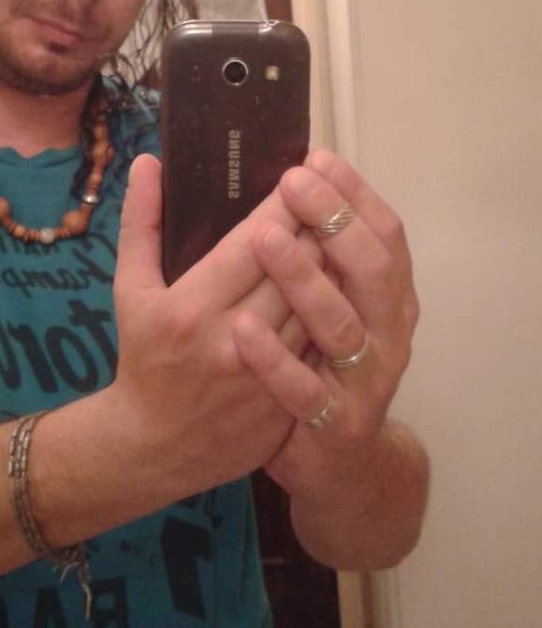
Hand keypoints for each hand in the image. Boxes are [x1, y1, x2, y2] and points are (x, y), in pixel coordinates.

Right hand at [108, 154, 315, 502]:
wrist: (153, 446)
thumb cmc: (143, 358)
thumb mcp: (130, 290)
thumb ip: (140, 223)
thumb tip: (150, 161)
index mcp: (191, 306)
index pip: (257, 239)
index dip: (286, 204)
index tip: (300, 176)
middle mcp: (231, 339)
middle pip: (297, 267)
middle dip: (317, 227)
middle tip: (328, 197)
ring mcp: (264, 375)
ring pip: (320, 304)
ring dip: (334, 267)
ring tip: (341, 236)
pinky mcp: (286, 401)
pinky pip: (324, 344)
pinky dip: (336, 312)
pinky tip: (342, 289)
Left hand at [232, 149, 418, 488]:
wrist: (335, 470)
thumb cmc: (322, 372)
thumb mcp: (328, 313)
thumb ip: (316, 258)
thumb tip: (281, 190)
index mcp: (385, 299)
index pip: (383, 234)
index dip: (354, 194)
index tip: (314, 157)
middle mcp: (386, 334)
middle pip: (372, 267)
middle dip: (332, 219)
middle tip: (290, 183)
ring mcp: (364, 381)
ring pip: (343, 323)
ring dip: (305, 278)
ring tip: (265, 239)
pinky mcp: (334, 425)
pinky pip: (305, 390)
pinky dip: (276, 360)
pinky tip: (242, 330)